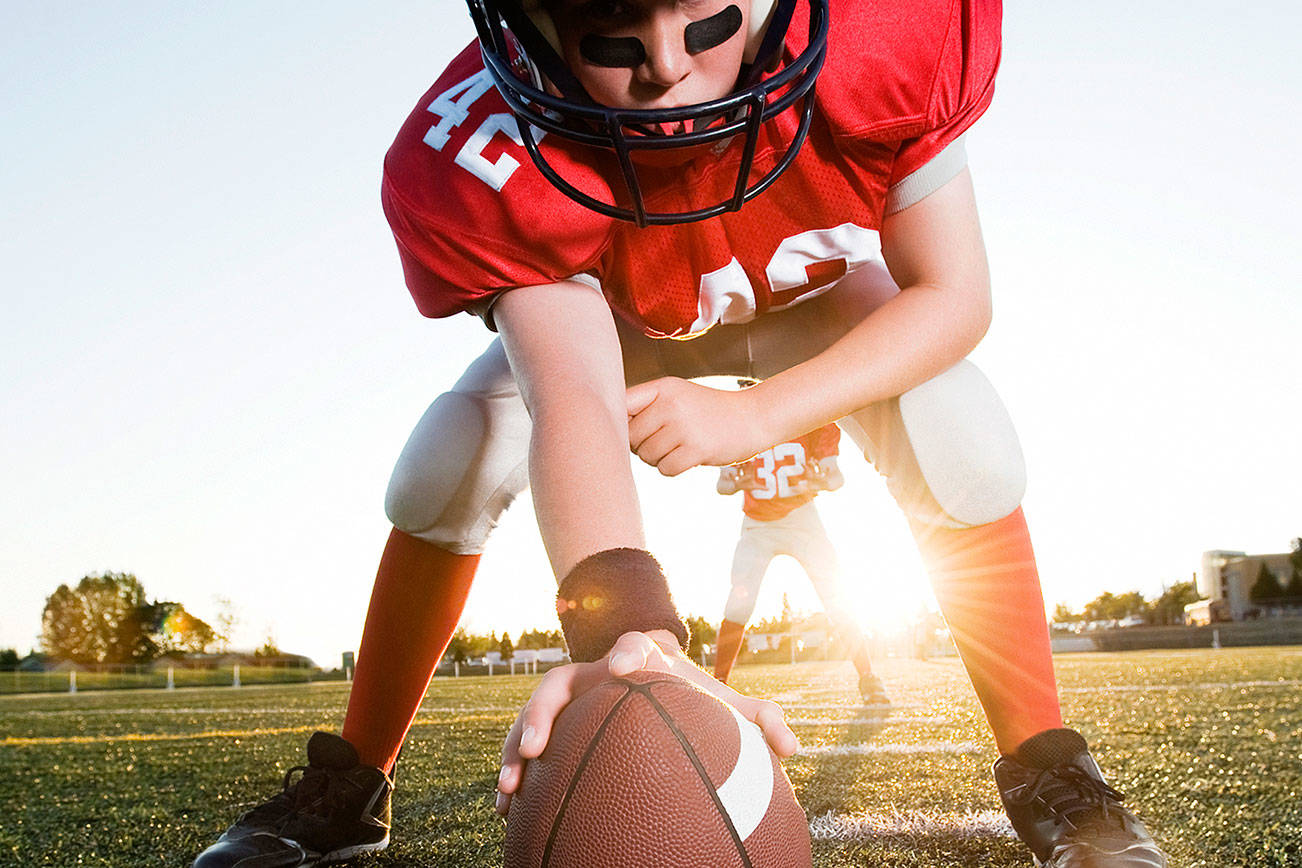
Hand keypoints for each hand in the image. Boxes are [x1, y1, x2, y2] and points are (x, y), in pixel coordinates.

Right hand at [495, 629, 798, 815]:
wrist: (647, 672)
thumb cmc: (688, 692)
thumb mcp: (723, 703)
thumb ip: (757, 718)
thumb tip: (792, 748)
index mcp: (639, 661)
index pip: (634, 646)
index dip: (631, 653)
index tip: (626, 668)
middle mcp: (592, 673)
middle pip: (557, 682)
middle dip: (541, 711)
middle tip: (536, 745)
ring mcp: (567, 697)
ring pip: (530, 716)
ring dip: (513, 747)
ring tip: (508, 788)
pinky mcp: (550, 722)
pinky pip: (523, 743)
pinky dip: (512, 770)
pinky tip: (505, 808)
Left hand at [626, 378, 768, 474]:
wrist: (752, 418)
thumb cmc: (709, 411)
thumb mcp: (678, 396)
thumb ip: (647, 407)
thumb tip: (612, 432)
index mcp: (663, 387)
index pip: (622, 404)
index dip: (619, 422)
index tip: (632, 429)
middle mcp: (671, 404)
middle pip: (631, 437)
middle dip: (642, 445)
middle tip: (664, 441)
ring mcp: (684, 427)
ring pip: (647, 456)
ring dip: (658, 459)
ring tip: (679, 447)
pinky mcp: (696, 449)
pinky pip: (665, 469)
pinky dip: (673, 468)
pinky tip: (688, 457)